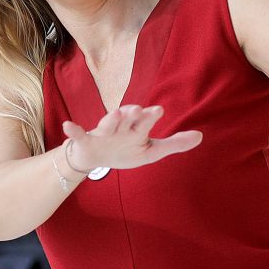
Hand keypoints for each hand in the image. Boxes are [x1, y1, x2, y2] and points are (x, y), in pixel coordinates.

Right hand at [61, 104, 201, 173]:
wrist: (96, 158)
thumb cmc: (126, 150)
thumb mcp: (151, 151)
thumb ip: (174, 144)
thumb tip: (201, 137)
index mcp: (136, 129)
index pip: (145, 121)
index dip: (150, 116)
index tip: (159, 110)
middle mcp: (120, 127)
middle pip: (127, 119)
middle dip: (132, 114)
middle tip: (138, 109)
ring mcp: (102, 133)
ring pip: (106, 124)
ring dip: (110, 118)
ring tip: (116, 112)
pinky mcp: (86, 141)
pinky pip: (78, 135)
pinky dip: (73, 130)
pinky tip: (68, 126)